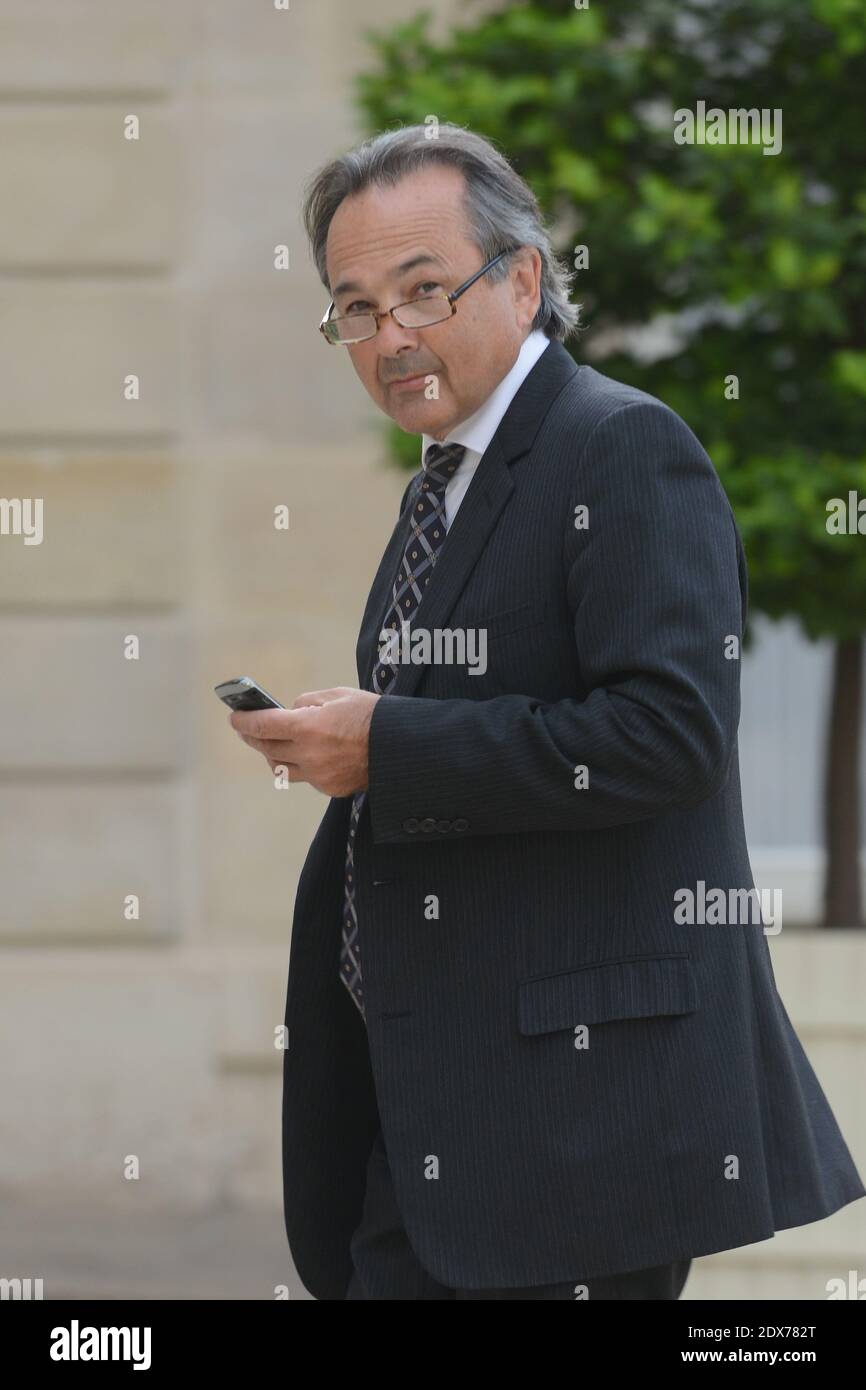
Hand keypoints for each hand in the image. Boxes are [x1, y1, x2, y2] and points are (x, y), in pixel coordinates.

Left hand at [229, 686, 379, 795]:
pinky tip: (304, 755)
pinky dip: (299, 765)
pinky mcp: (329, 788)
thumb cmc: (372, 715)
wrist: (401, 748)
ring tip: (270, 744)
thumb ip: (308, 702)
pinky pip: (304, 777)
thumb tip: (290, 712)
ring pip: (280, 768)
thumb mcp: (338, 695)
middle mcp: (308, 754)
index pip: (263, 725)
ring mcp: (318, 775)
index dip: (244, 721)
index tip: (234, 717)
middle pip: (266, 749)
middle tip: (246, 729)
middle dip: (253, 737)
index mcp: (308, 727)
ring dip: (271, 755)